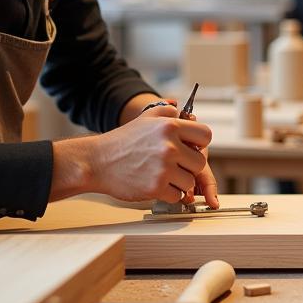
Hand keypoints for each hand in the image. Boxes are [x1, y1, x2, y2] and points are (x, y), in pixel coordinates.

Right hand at [91, 104, 216, 204]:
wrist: (96, 162)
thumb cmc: (121, 141)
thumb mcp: (145, 117)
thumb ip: (167, 111)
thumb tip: (181, 107)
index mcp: (170, 126)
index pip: (206, 135)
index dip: (199, 144)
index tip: (191, 148)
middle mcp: (169, 146)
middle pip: (200, 162)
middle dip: (189, 165)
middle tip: (174, 165)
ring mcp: (163, 168)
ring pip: (190, 181)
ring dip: (179, 181)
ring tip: (163, 175)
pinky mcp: (156, 187)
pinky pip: (177, 195)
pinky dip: (168, 193)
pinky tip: (156, 184)